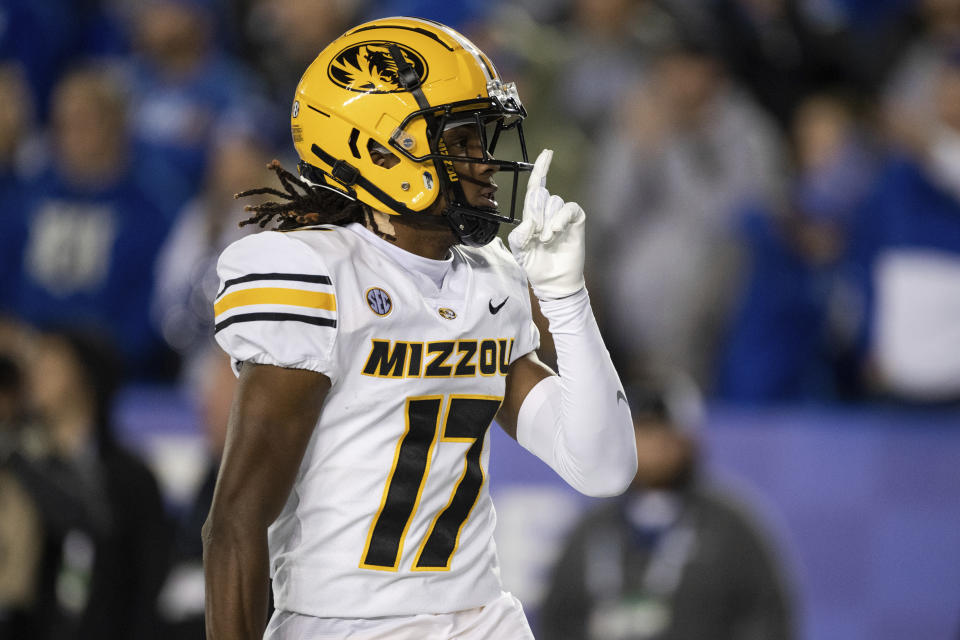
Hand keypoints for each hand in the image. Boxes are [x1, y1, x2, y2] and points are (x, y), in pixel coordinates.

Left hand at [508, 149, 585, 298]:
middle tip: (535, 237)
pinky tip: (554, 233)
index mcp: (534, 214)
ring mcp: (563, 216)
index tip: (547, 152)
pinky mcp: (576, 221)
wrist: (552, 281)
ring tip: (546, 241)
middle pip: (540, 195)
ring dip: (546, 222)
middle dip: (534, 214)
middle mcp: (549, 211)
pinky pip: (568, 208)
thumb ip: (519, 232)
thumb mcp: (519, 249)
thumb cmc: (535, 265)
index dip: (541, 168)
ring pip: (553, 202)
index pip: (536, 186)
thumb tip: (531, 219)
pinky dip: (559, 218)